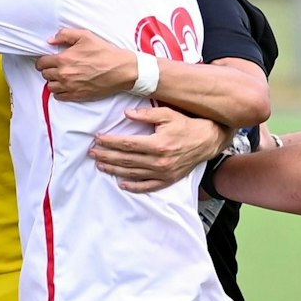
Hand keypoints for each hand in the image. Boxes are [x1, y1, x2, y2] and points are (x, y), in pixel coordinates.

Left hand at [37, 28, 137, 101]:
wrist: (120, 70)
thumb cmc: (104, 52)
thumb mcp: (85, 36)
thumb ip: (65, 35)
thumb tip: (50, 40)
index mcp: (63, 59)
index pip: (41, 63)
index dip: (43, 60)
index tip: (48, 60)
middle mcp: (64, 74)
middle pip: (45, 74)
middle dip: (48, 70)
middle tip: (56, 67)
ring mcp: (70, 87)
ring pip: (50, 86)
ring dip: (53, 81)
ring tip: (61, 76)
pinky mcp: (77, 96)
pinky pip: (59, 97)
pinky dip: (59, 92)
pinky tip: (65, 85)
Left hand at [90, 107, 233, 192]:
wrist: (208, 140)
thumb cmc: (187, 125)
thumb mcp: (167, 114)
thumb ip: (146, 114)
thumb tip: (126, 113)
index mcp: (158, 144)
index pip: (127, 144)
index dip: (110, 142)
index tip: (98, 138)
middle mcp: (160, 161)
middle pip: (127, 160)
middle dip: (107, 156)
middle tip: (92, 153)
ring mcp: (164, 173)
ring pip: (133, 173)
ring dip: (115, 170)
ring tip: (100, 165)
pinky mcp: (168, 180)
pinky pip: (148, 186)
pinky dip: (134, 186)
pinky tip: (121, 184)